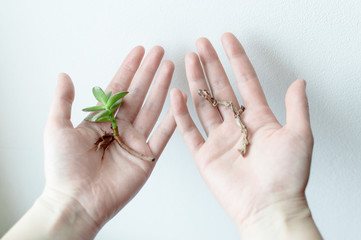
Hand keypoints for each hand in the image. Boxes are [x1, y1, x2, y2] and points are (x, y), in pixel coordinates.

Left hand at [42, 46, 174, 235]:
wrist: (78, 201)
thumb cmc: (64, 168)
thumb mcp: (57, 129)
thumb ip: (63, 101)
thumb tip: (64, 75)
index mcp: (102, 121)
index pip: (118, 88)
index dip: (129, 69)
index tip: (139, 52)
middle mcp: (121, 128)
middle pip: (139, 94)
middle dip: (149, 72)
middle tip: (159, 52)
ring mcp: (136, 141)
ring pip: (153, 108)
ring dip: (162, 87)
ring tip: (170, 67)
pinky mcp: (147, 156)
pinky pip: (164, 134)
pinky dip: (173, 117)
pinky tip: (179, 99)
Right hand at [171, 33, 320, 238]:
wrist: (269, 207)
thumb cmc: (287, 175)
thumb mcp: (299, 135)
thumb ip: (296, 107)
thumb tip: (299, 82)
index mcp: (258, 120)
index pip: (245, 82)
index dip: (236, 60)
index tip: (227, 41)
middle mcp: (236, 127)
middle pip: (220, 89)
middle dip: (211, 65)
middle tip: (202, 45)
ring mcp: (218, 140)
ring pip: (204, 104)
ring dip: (196, 82)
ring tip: (189, 60)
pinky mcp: (204, 155)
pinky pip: (189, 130)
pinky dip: (181, 113)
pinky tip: (177, 94)